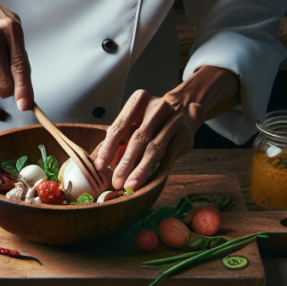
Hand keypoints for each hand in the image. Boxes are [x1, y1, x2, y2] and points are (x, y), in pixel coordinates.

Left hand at [94, 66, 239, 190]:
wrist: (185, 108)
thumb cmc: (153, 118)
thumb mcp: (136, 119)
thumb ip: (123, 136)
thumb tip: (105, 162)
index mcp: (139, 100)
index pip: (120, 126)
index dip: (108, 148)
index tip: (100, 166)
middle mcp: (157, 108)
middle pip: (137, 139)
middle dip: (125, 163)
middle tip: (116, 182)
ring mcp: (173, 120)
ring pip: (154, 149)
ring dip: (140, 170)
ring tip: (130, 185)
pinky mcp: (184, 134)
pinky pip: (167, 155)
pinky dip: (155, 169)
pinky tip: (146, 180)